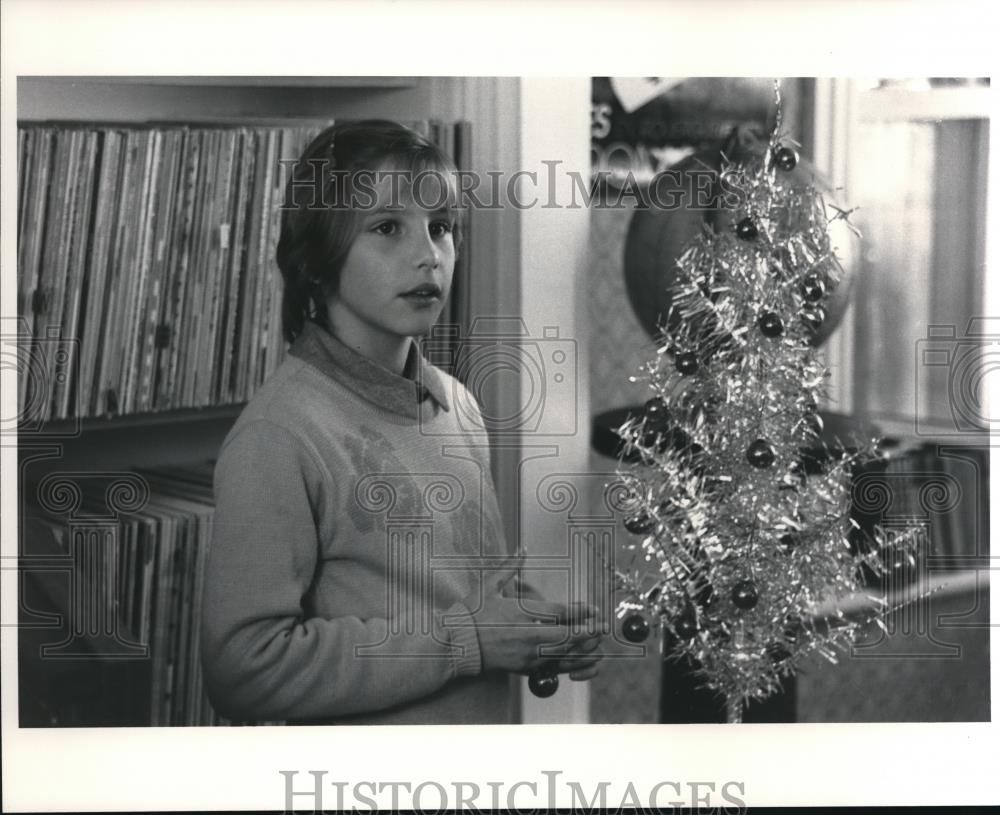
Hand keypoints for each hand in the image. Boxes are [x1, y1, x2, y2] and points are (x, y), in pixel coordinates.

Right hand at [463, 548, 604, 679]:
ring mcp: (525, 654)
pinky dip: (566, 662)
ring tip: (595, 642)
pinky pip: (550, 667)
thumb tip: (523, 547)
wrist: (457, 643)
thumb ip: (510, 566)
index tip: (594, 609)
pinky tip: (576, 658)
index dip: (580, 611)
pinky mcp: (523, 667)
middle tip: (603, 627)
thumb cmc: (472, 612)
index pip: (559, 612)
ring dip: (580, 648)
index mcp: (520, 612)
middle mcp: (526, 634)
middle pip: (566, 635)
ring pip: (561, 653)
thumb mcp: (489, 584)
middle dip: (587, 632)